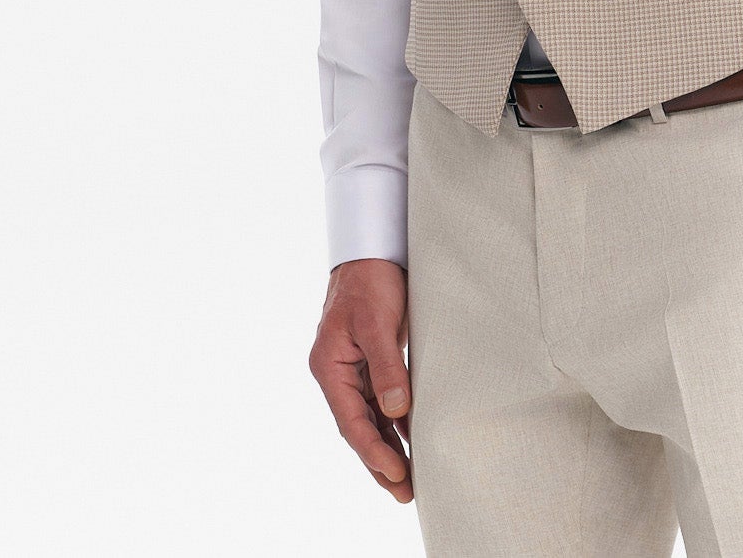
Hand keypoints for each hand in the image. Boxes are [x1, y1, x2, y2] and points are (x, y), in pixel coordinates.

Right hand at [309, 257, 413, 504]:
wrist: (372, 250)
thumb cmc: (370, 281)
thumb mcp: (377, 323)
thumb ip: (386, 367)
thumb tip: (397, 412)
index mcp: (330, 367)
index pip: (351, 422)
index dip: (374, 451)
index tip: (397, 474)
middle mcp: (337, 373)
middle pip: (359, 427)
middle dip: (380, 461)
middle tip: (405, 492)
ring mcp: (353, 369)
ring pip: (371, 418)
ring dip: (389, 446)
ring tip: (410, 478)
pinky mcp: (370, 361)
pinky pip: (381, 400)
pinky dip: (396, 421)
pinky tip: (412, 439)